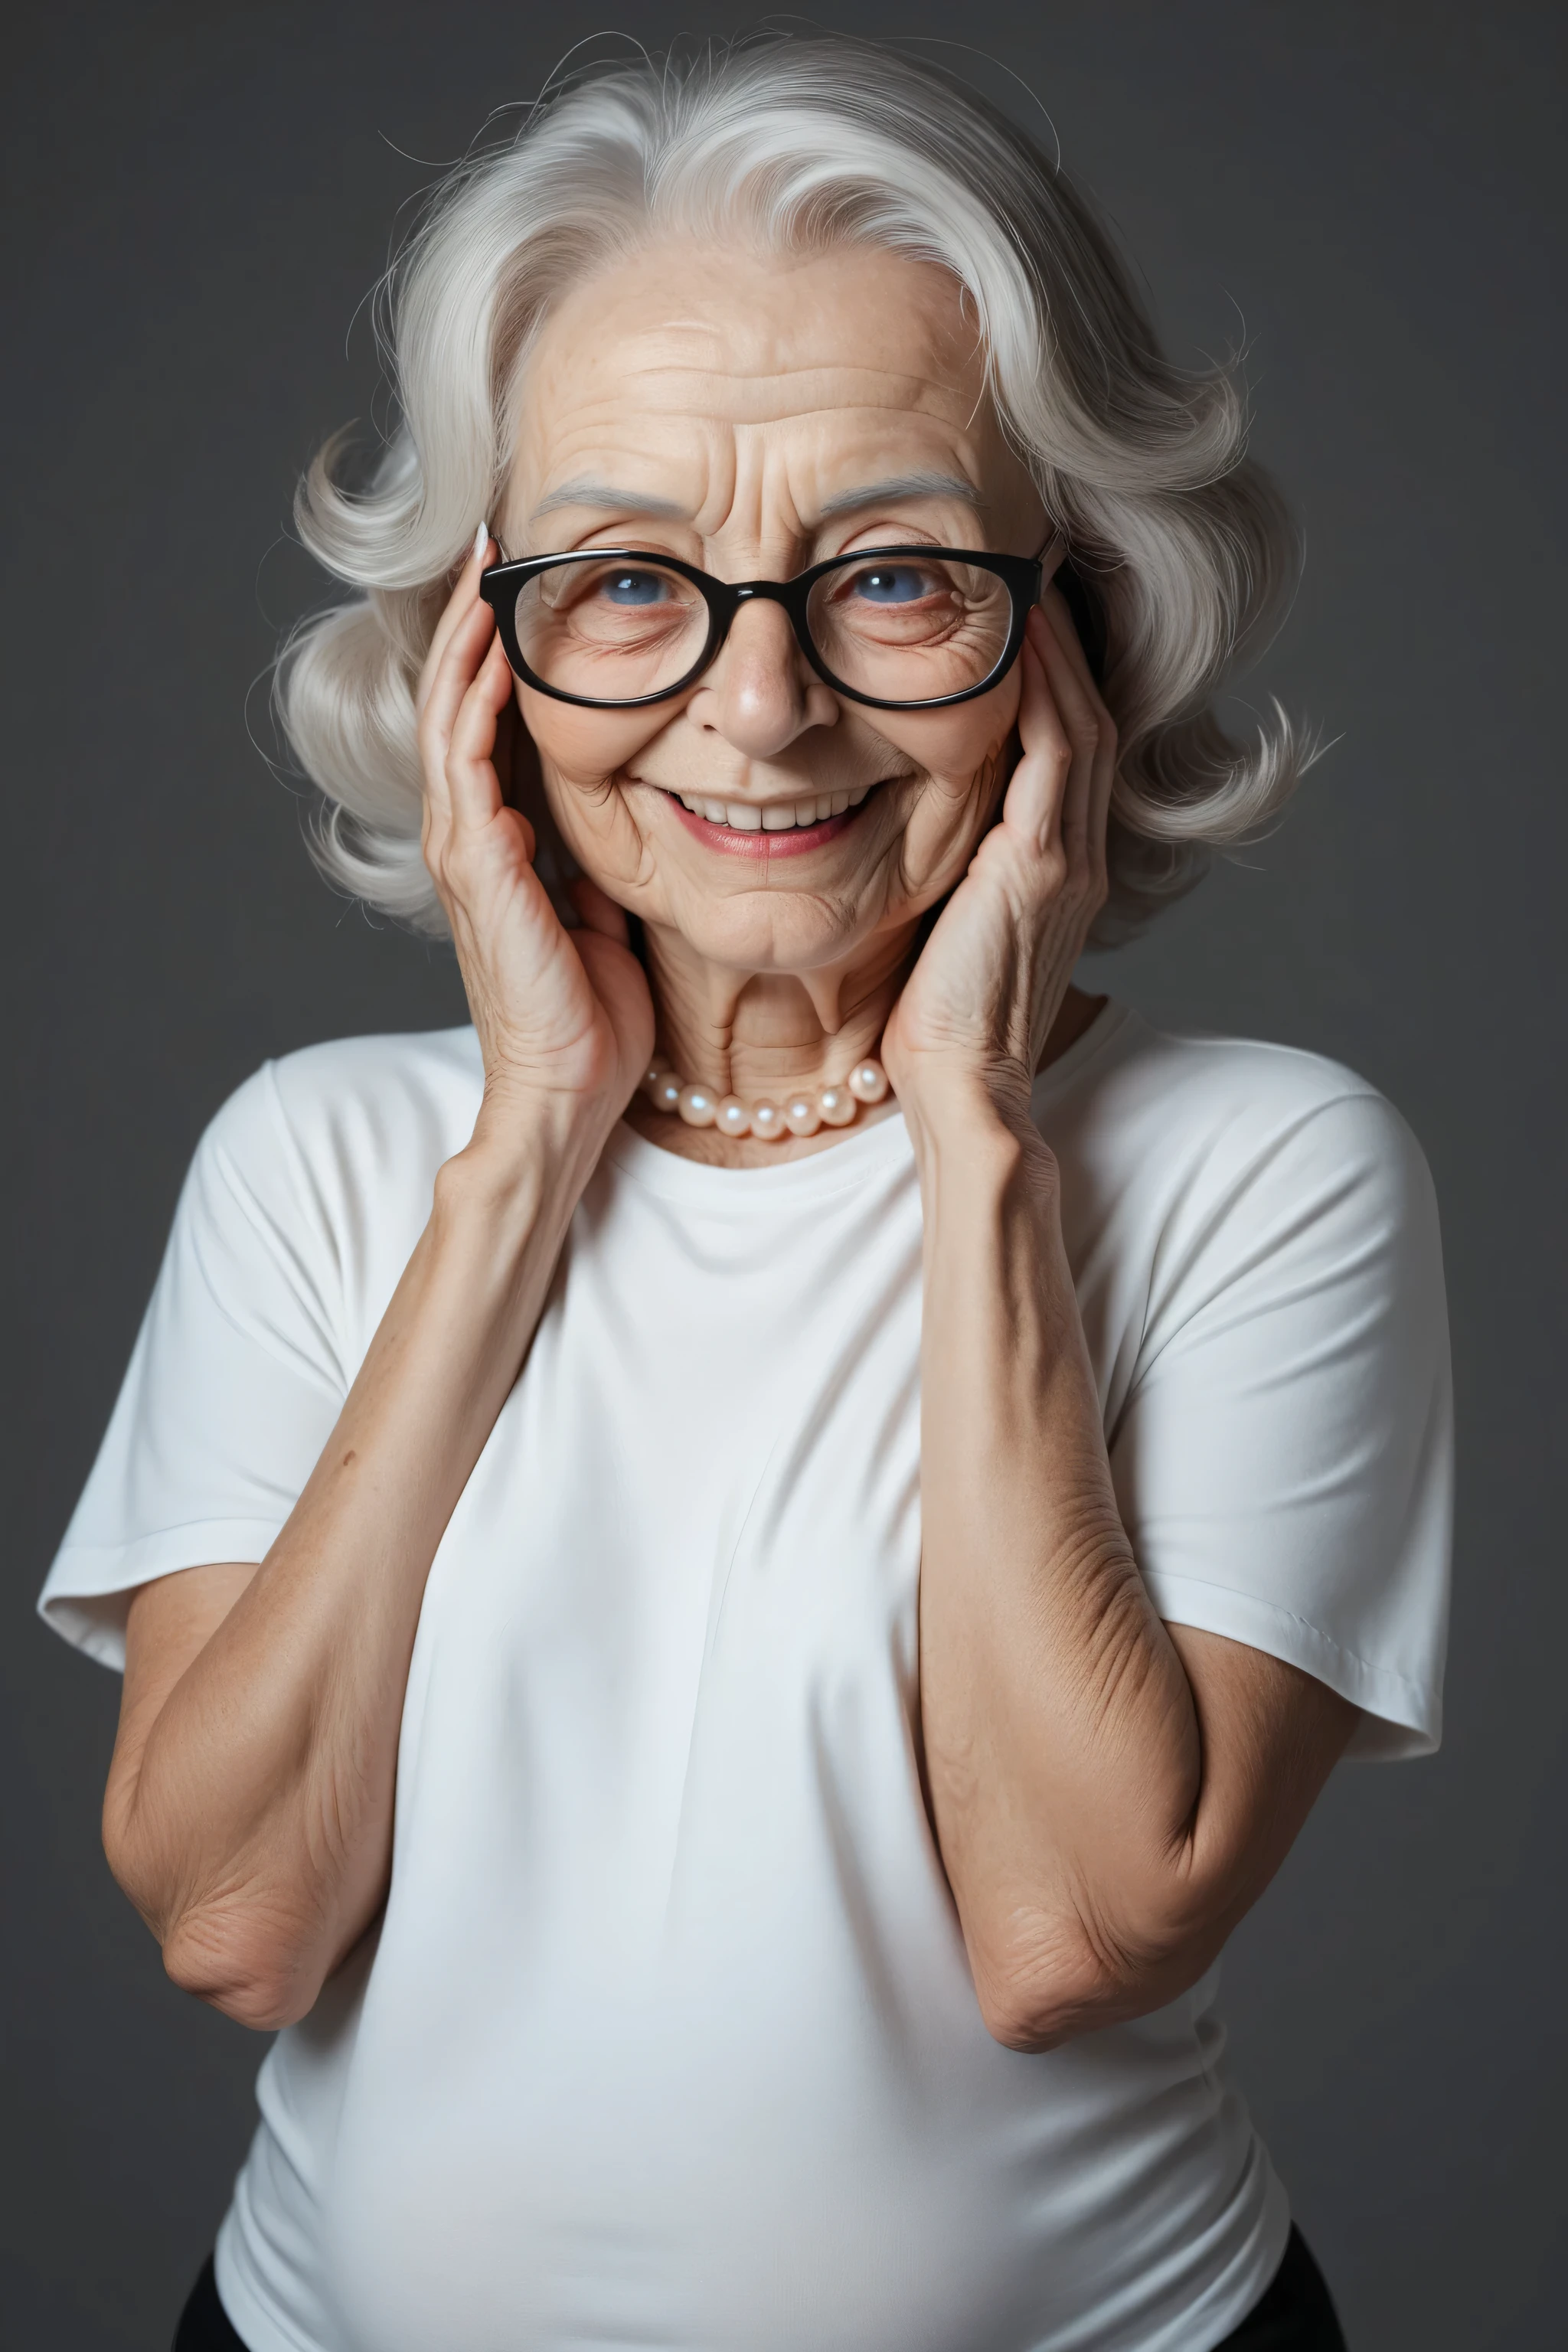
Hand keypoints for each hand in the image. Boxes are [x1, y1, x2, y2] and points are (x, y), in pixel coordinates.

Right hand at [416, 534, 654, 1144]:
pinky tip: (490, 652)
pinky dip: (473, 704)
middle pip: (454, 704)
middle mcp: (470, 838)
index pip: (488, 726)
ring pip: (449, 720)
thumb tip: (634, 811)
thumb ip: (600, 861)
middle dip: (471, 623)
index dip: (498, 655)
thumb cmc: (594, 1019)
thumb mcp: (609, 914)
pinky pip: (468, 767)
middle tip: (491, 546)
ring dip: (465, 643)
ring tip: (483, 571)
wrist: (570, 1093)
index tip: (524, 587)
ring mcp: (466, 852)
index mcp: (500, 844)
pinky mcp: (479, 871)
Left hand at [881, 591, 1114, 1134]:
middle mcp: (1074, 850)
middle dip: (1064, 635)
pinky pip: (1057, 750)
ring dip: (1059, 641)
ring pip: (1081, 717)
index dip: (1052, 670)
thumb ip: (937, 867)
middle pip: (1088, 711)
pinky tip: (1022, 632)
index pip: (1066, 741)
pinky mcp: (1041, 865)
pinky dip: (1047, 685)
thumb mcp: (938, 925)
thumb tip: (880, 817)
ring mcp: (1066, 855)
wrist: (959, 1091)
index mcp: (1054, 863)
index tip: (1015, 606)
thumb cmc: (928, 1024)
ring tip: (1028, 570)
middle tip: (1030, 560)